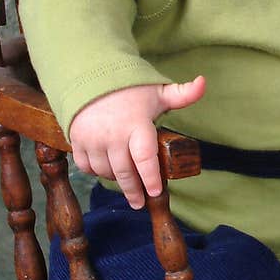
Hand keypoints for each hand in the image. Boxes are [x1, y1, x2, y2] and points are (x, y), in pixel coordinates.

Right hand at [69, 76, 205, 206]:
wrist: (91, 76)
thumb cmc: (130, 88)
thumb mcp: (158, 91)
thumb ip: (183, 93)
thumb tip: (203, 83)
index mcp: (136, 124)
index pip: (145, 158)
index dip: (151, 178)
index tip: (156, 192)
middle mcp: (112, 134)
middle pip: (125, 172)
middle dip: (134, 190)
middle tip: (140, 203)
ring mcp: (92, 139)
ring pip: (106, 172)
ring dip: (117, 180)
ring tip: (127, 182)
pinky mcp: (76, 141)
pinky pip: (87, 166)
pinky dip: (97, 172)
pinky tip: (107, 170)